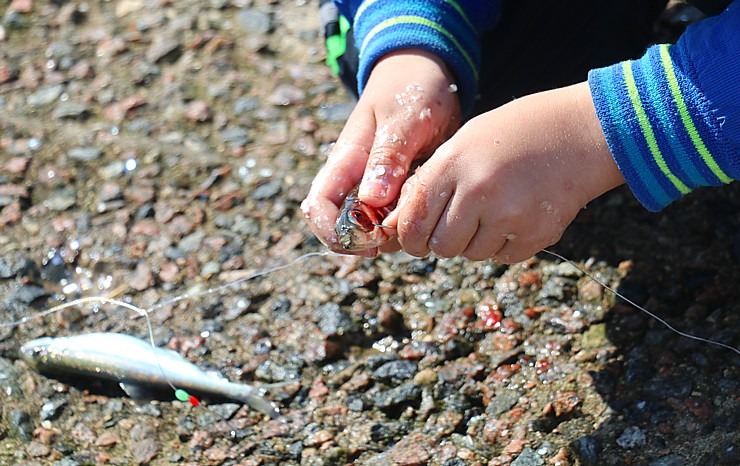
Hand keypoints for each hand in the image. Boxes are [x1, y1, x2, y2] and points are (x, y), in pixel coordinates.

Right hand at [302, 49, 460, 254]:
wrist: (425, 73)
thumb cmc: (411, 89)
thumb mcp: (404, 118)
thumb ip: (388, 156)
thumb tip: (371, 200)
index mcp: (345, 161)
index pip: (318, 207)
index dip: (334, 233)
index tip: (368, 242)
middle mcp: (354, 180)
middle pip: (342, 226)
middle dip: (367, 241)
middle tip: (402, 234)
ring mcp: (374, 186)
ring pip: (370, 228)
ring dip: (391, 235)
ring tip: (420, 217)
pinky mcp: (396, 189)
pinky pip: (394, 219)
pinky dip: (407, 224)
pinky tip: (428, 212)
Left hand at [384, 82, 625, 262]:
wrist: (579, 131)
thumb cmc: (512, 135)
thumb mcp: (463, 145)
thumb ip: (429, 185)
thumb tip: (395, 226)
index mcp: (452, 164)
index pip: (412, 221)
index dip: (409, 237)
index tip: (415, 239)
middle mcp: (478, 191)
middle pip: (440, 246)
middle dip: (442, 241)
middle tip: (457, 224)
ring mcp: (509, 215)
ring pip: (471, 254)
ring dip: (475, 241)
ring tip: (494, 210)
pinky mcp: (537, 233)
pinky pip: (502, 257)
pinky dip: (504, 244)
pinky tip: (516, 215)